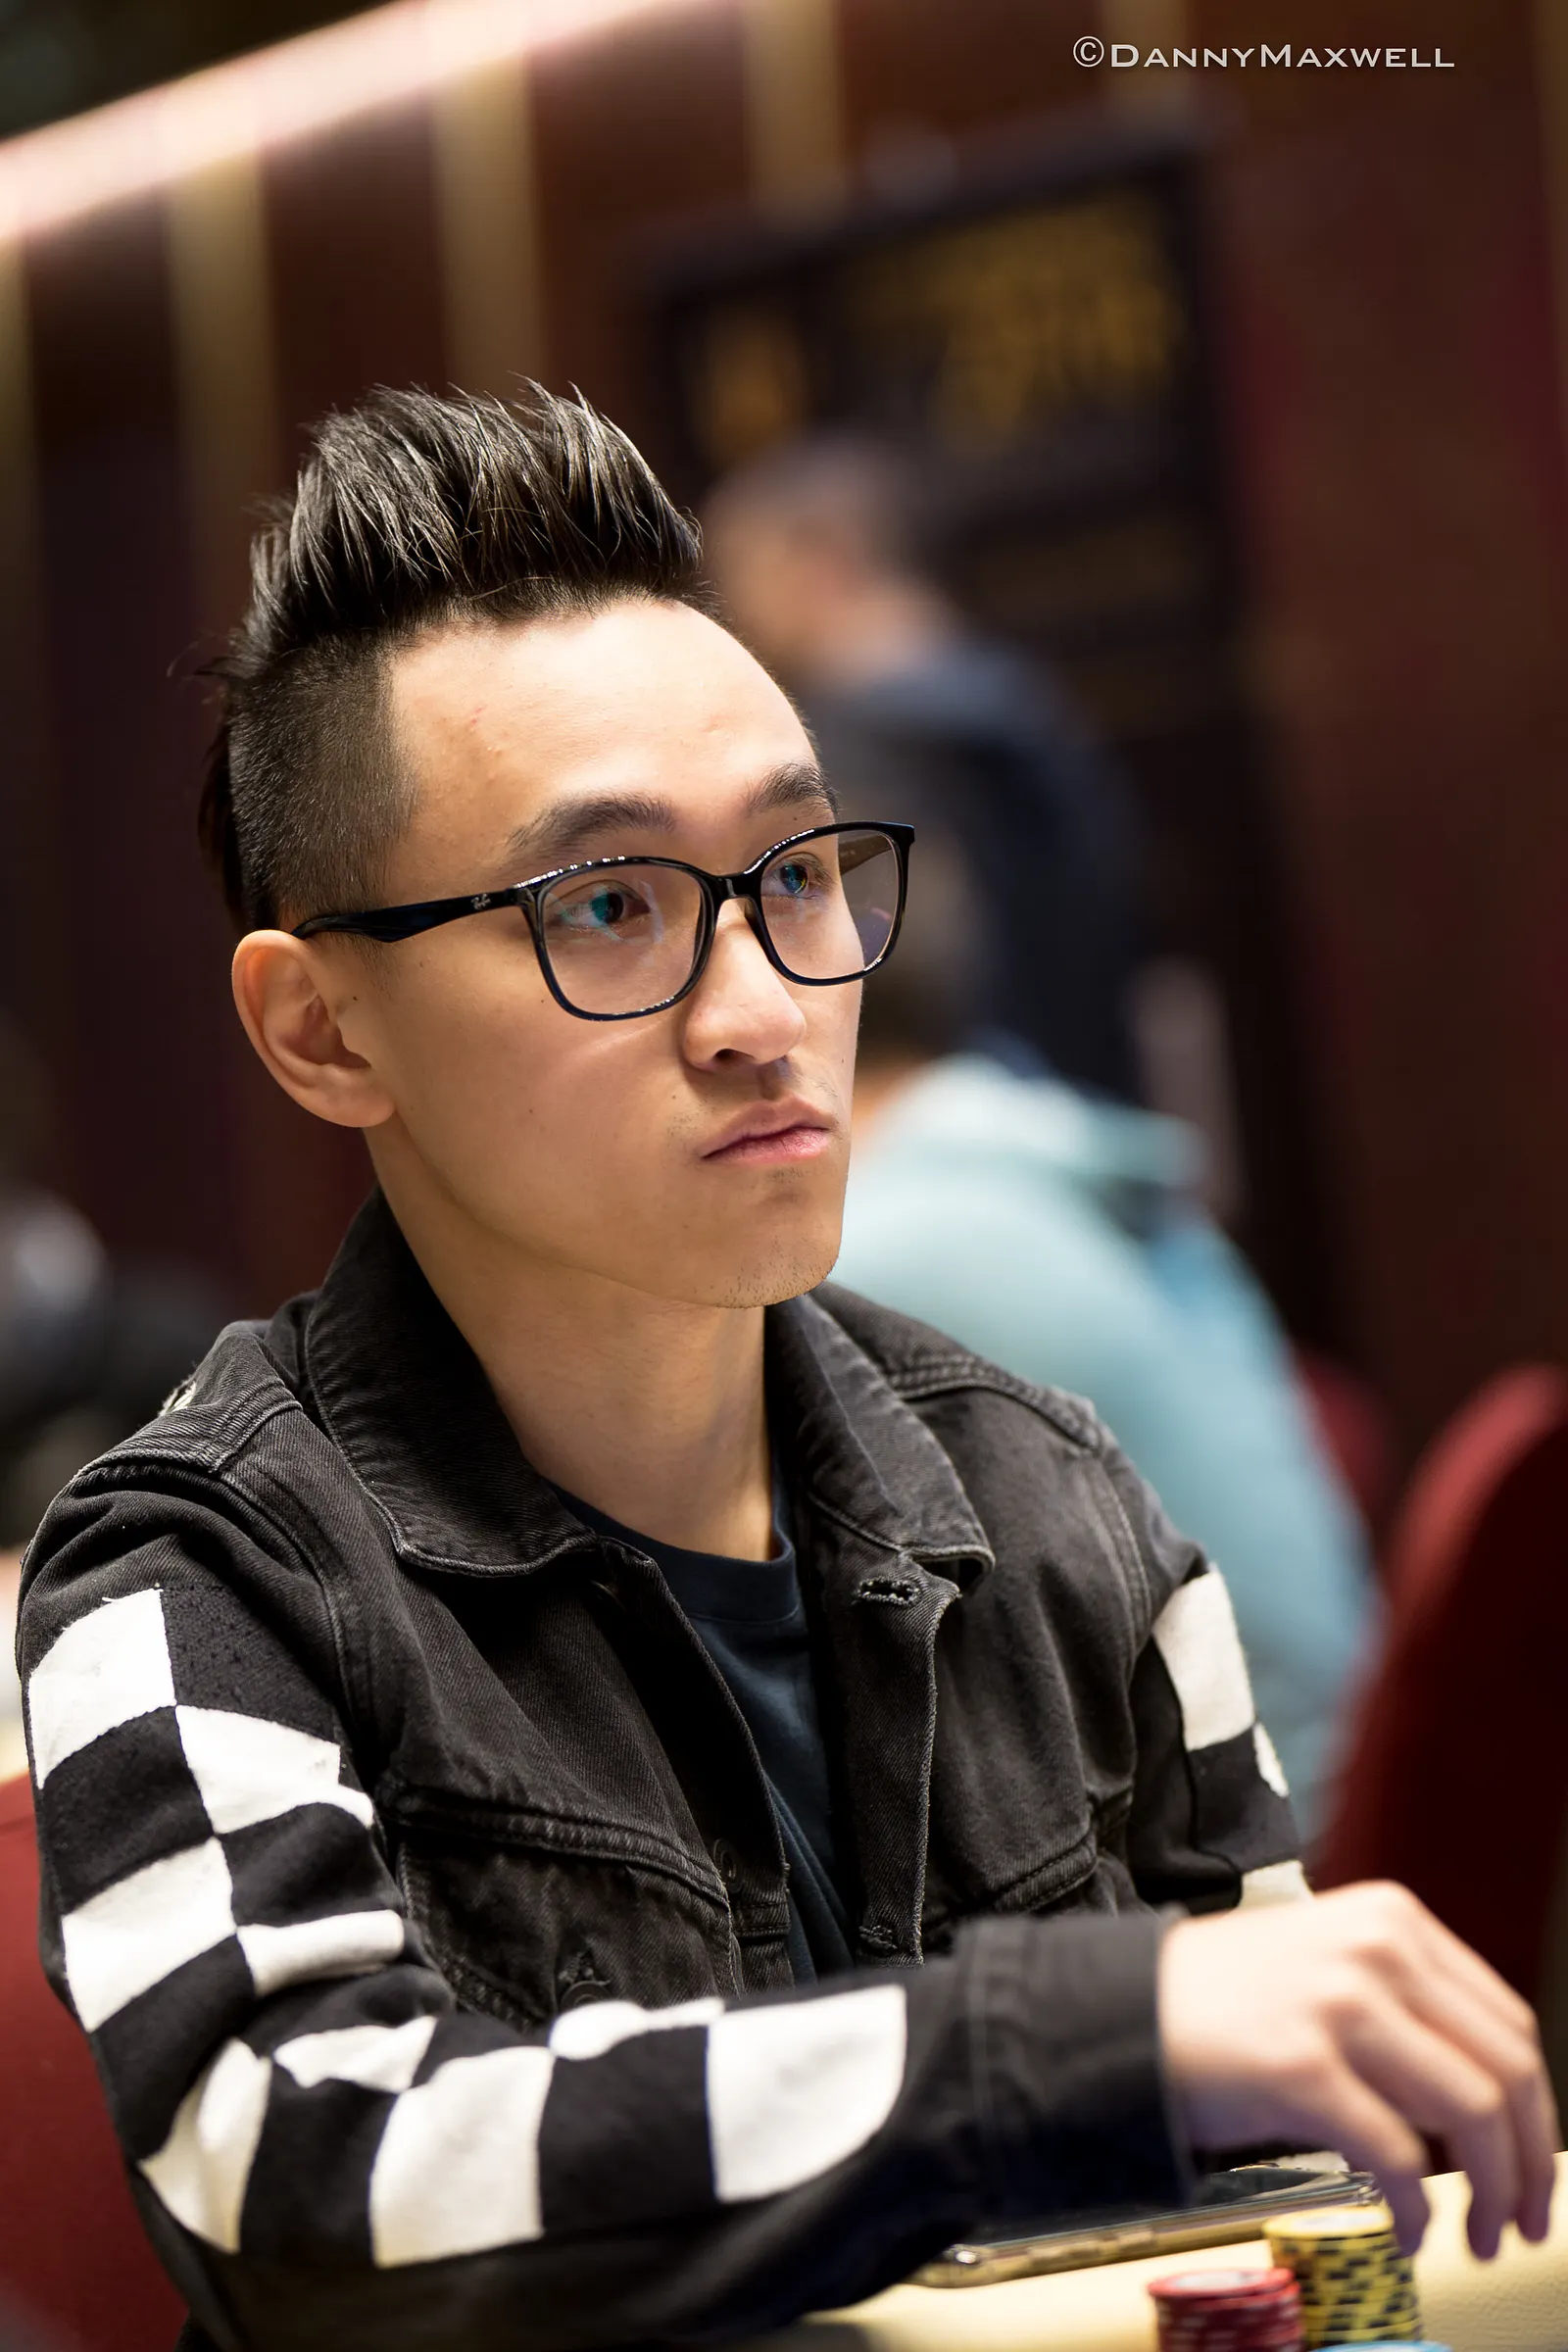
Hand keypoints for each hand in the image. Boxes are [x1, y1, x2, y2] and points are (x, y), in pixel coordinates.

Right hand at [1158, 1881, 1559, 2257]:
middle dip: (1529, 2166)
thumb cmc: (1222, 2002)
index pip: (1508, 2024)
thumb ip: (1408, 2008)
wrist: (1121, 2009)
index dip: (1536, 2113)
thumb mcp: (1331, 1967)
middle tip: (1522, 2221)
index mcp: (1393, 1919)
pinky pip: (1397, 2158)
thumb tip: (1489, 2104)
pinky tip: (1407, 2232)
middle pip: (1505, 2072)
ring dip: (1490, 2195)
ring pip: (1470, 2115)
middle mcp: (1376, 1949)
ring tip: (1472, 2236)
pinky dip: (1416, 2211)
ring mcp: (1339, 2004)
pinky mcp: (1301, 2066)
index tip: (1535, 2168)